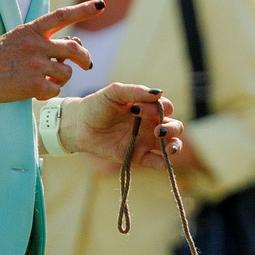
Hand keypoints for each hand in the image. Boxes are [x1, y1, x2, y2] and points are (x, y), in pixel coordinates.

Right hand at [0, 1, 101, 105]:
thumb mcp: (16, 40)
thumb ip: (42, 40)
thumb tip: (76, 45)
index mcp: (30, 31)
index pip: (61, 16)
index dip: (82, 10)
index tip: (100, 6)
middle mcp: (36, 44)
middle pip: (74, 48)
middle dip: (84, 58)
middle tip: (87, 65)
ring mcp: (36, 64)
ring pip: (67, 72)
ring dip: (61, 79)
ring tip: (46, 81)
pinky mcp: (34, 84)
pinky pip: (56, 89)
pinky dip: (49, 93)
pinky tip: (36, 93)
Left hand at [67, 83, 183, 169]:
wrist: (79, 126)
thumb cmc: (96, 106)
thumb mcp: (114, 93)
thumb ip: (135, 91)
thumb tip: (159, 93)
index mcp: (147, 108)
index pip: (165, 108)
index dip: (159, 108)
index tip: (135, 109)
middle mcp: (150, 124)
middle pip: (175, 127)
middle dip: (172, 129)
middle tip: (157, 130)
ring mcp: (145, 141)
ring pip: (172, 144)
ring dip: (175, 145)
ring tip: (168, 147)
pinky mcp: (138, 157)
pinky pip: (157, 162)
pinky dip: (164, 163)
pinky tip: (163, 160)